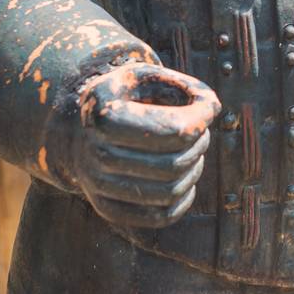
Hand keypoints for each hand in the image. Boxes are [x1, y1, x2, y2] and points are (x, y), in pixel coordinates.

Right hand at [67, 63, 219, 228]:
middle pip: (172, 164)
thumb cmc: (123, 98)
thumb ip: (182, 86)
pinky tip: (185, 176)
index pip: (171, 130)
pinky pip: (159, 217)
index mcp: (104, 116)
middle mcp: (95, 154)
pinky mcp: (107, 209)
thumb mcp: (145, 76)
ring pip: (169, 193)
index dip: (200, 120)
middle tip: (201, 131)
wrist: (80, 128)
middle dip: (199, 145)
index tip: (207, 109)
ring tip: (193, 150)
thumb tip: (213, 108)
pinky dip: (184, 200)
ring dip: (194, 170)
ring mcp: (98, 185)